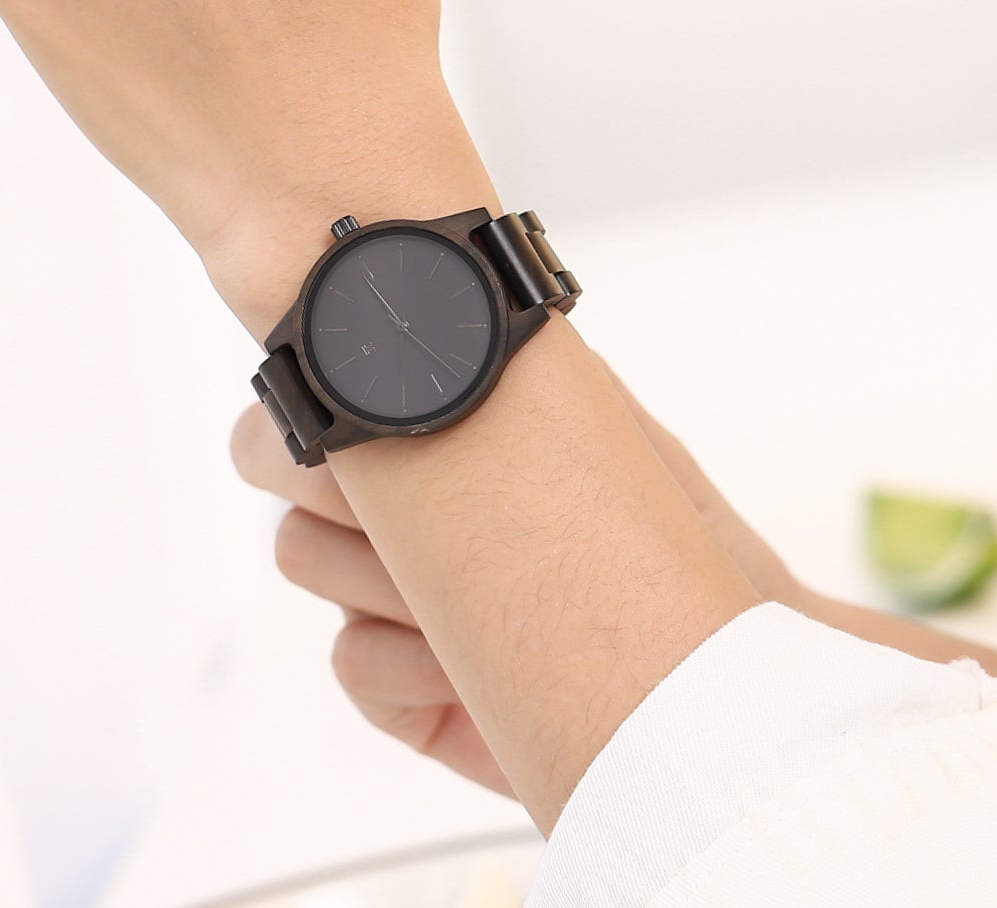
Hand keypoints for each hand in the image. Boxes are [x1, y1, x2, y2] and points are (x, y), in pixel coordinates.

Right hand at [230, 351, 805, 796]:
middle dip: (346, 481)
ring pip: (302, 556)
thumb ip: (521, 374)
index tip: (381, 419)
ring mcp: (387, 602)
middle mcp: (393, 513)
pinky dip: (409, 661)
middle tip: (420, 511)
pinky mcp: (405, 693)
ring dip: (384, 571)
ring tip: (475, 589)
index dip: (324, 398)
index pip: (315, 390)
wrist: (723, 669)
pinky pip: (351, 661)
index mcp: (429, 439)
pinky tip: (474, 662)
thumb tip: (450, 303)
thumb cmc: (674, 544)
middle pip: (274, 466)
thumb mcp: (609, 428)